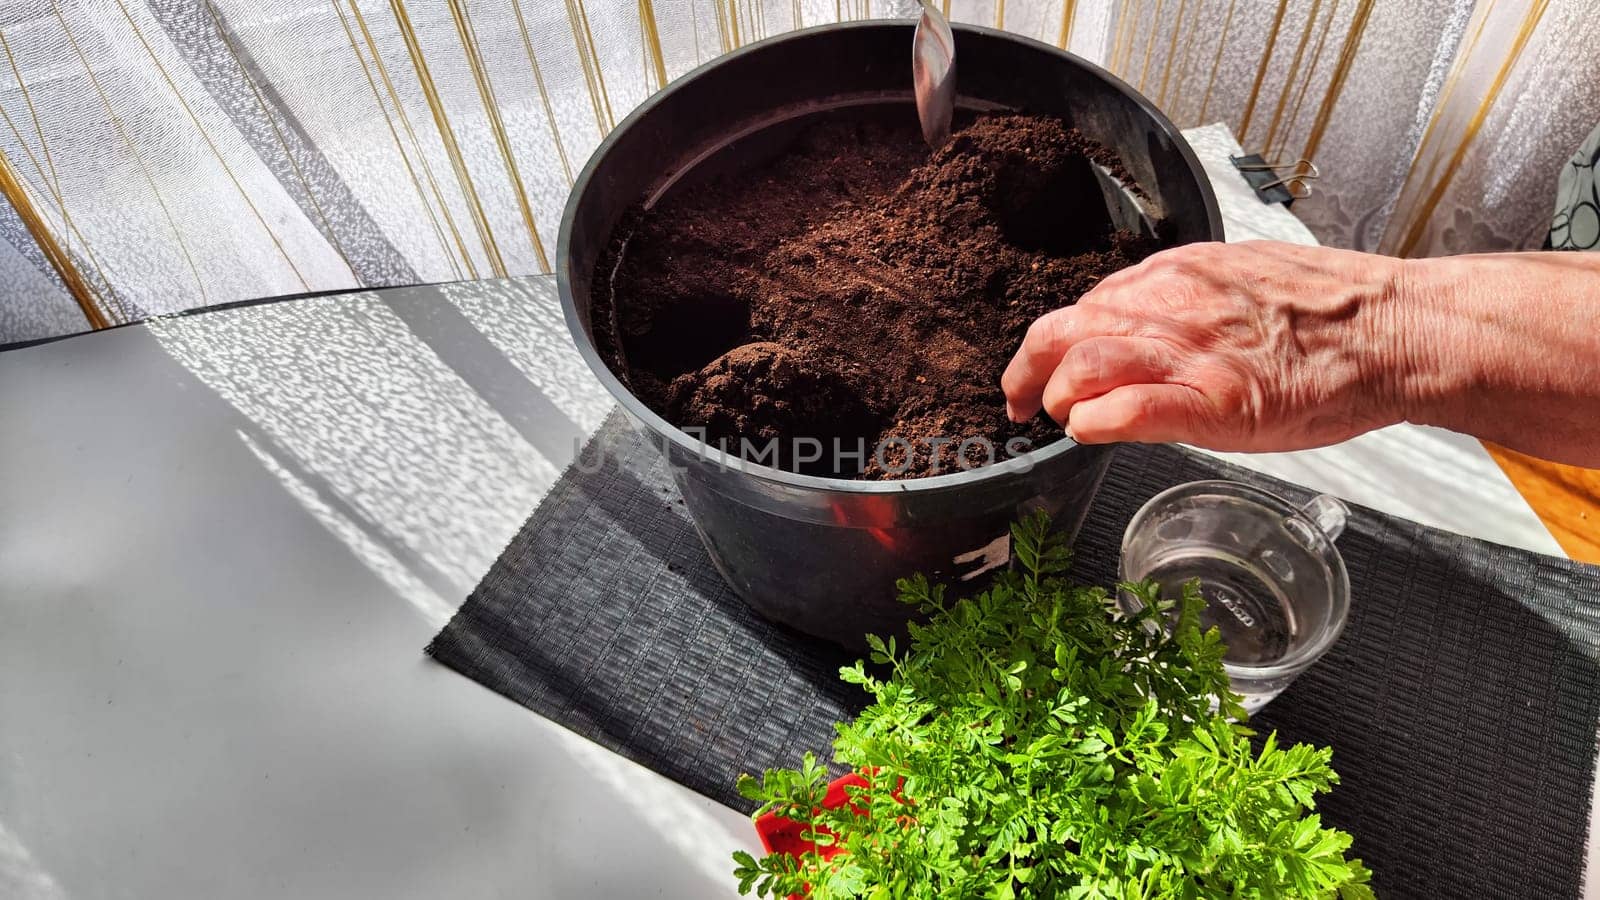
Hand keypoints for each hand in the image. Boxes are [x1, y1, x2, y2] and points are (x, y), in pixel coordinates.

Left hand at [1001, 240, 1410, 451]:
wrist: (1392, 330)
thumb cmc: (1328, 312)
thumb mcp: (1239, 279)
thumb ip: (1182, 299)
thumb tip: (1140, 322)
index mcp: (1175, 277)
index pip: (1083, 307)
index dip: (1050, 346)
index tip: (1041, 372)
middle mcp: (1171, 306)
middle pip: (1061, 331)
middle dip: (1025, 372)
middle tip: (1019, 403)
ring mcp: (1190, 354)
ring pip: (1083, 363)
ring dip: (1058, 399)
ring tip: (1063, 421)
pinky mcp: (1215, 401)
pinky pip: (1129, 408)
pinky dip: (1095, 422)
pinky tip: (1090, 432)